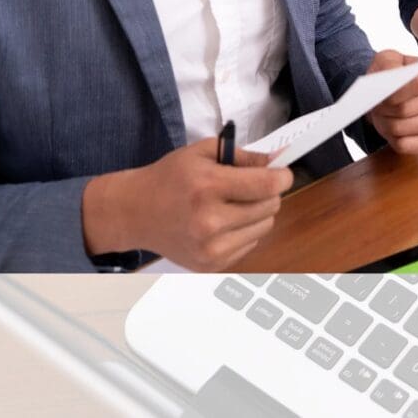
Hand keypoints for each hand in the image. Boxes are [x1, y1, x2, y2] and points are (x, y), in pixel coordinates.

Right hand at [83, 139, 292, 271]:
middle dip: (268, 192)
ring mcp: (210, 248)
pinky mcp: (210, 265)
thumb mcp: (204, 152)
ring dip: (258, 212)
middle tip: (250, 185)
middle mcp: (210, 221)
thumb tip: (279, 160)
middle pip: (270, 206)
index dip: (282, 176)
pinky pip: (250, 245)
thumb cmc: (170, 177)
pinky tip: (223, 221)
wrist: (136, 212)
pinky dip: (245, 231)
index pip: (267, 185)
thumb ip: (245, 155)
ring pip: (265, 226)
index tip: (281, 172)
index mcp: (208, 187)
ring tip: (233, 203)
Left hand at [367, 50, 417, 153]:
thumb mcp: (386, 60)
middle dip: (383, 110)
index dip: (394, 93)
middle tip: (376, 106)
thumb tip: (390, 85)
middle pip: (405, 110)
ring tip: (383, 115)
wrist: (394, 93)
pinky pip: (404, 145)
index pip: (417, 85)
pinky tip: (393, 129)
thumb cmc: (390, 76)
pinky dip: (391, 139)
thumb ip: (388, 65)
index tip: (381, 95)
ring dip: (384, 124)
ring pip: (401, 129)